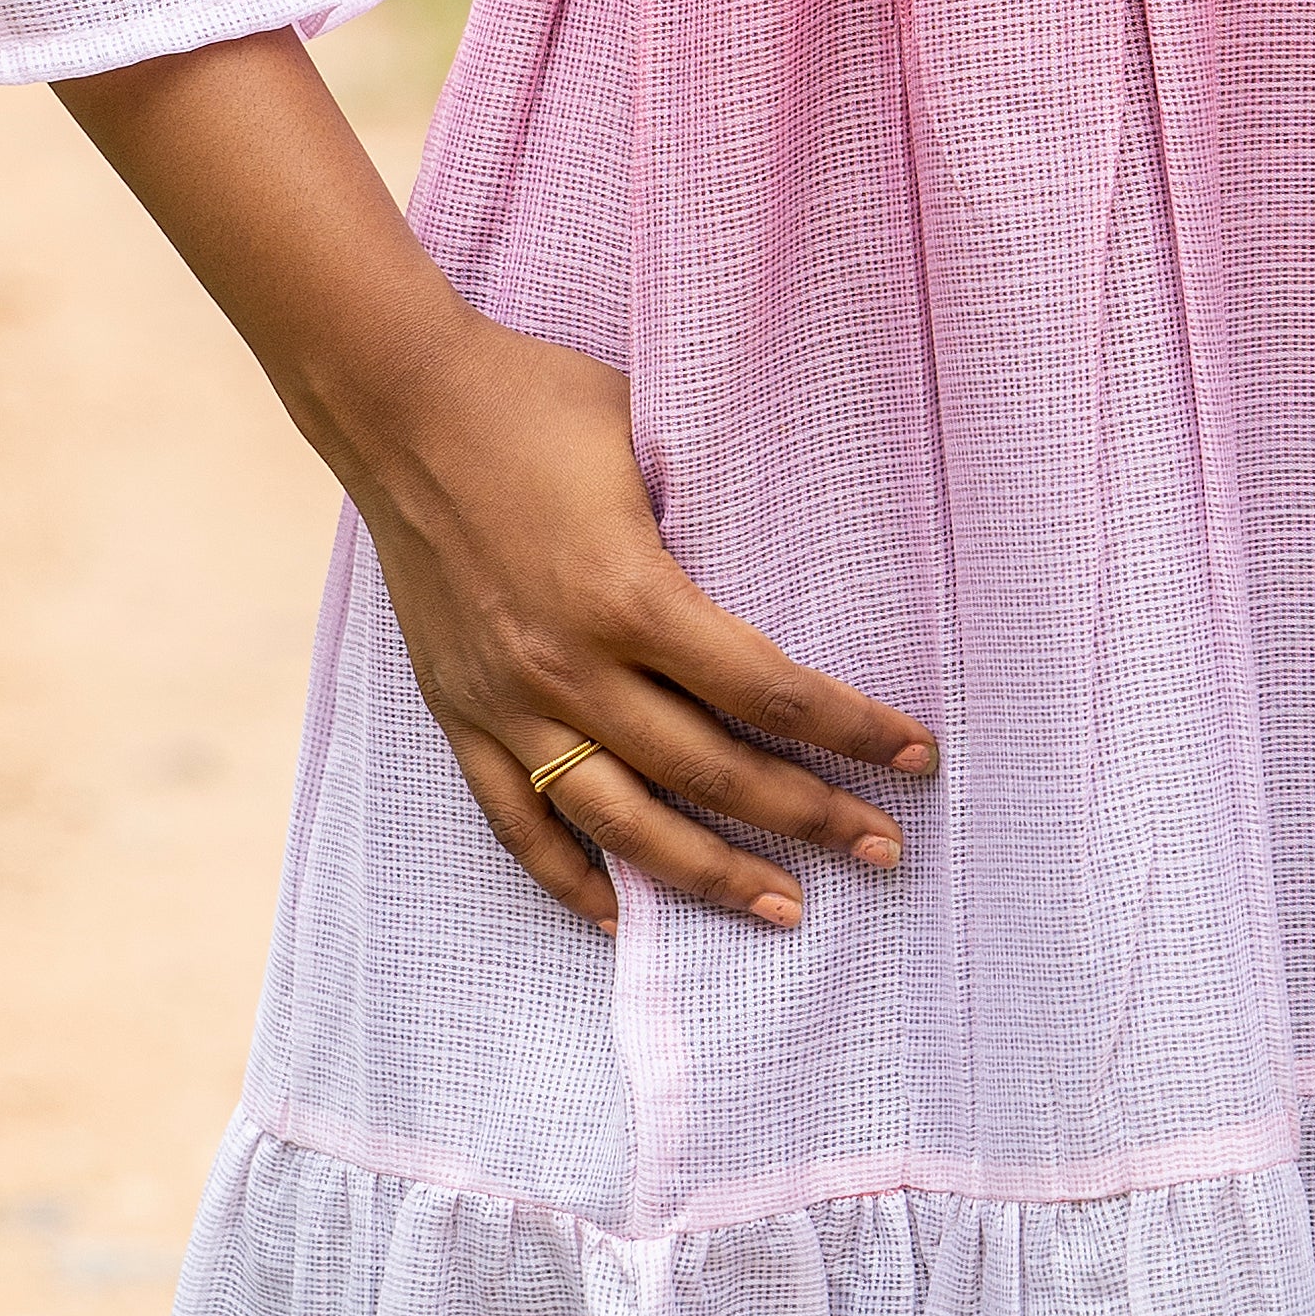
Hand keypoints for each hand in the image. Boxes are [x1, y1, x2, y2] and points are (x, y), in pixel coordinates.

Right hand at [56, 27, 934, 939]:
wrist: (397, 403)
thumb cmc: (538, 398)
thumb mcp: (650, 438)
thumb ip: (714, 514)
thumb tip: (797, 560)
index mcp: (630, 594)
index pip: (767, 689)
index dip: (853, 729)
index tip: (917, 756)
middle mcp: (570, 668)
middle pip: (715, 773)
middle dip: (812, 818)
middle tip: (884, 852)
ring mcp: (507, 703)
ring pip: (625, 825)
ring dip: (712, 876)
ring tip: (785, 910)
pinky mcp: (457, 713)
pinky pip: (518, 822)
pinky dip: (570, 878)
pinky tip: (625, 917)